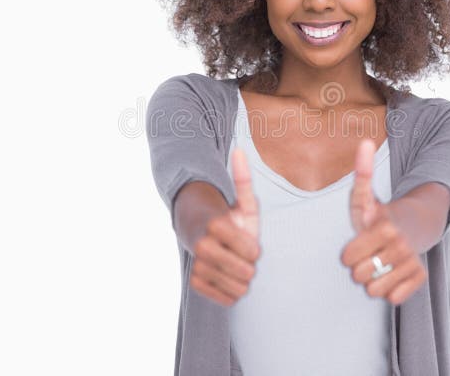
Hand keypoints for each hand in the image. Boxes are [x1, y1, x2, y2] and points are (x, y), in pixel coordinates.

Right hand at [190, 147, 260, 306]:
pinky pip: (227, 299)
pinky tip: (226, 276)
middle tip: (241, 255)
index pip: (251, 250)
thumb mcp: (239, 200)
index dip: (254, 248)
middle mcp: (203, 246)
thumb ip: (242, 179)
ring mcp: (198, 265)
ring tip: (234, 265)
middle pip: (247, 272)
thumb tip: (239, 150)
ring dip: (242, 280)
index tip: (247, 241)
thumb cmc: (227, 217)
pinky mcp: (196, 283)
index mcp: (216, 224)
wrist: (199, 234)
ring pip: (238, 289)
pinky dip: (231, 291)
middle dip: (249, 265)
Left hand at [341, 139, 426, 305]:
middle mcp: (399, 246)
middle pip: (359, 276)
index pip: (348, 258)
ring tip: (380, 264)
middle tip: (370, 254)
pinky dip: (391, 291)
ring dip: (373, 281)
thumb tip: (364, 141)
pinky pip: (393, 299)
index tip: (359, 242)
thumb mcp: (365, 197)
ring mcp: (411, 263)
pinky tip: (393, 275)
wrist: (414, 227)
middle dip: (360, 267)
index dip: (349, 253)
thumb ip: (361, 173)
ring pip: (374, 290)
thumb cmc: (381, 215)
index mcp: (384, 226)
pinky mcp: (419, 279)